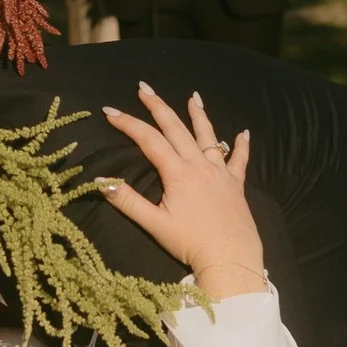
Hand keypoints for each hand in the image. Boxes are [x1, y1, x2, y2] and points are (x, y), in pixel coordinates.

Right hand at [97, 82, 267, 299]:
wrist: (230, 258)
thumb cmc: (190, 243)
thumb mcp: (154, 224)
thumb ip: (128, 201)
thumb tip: (103, 181)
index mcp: (178, 173)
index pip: (148, 140)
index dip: (128, 124)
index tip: (110, 110)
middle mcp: (200, 165)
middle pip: (176, 129)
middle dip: (158, 107)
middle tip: (144, 88)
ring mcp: (220, 173)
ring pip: (208, 137)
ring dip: (199, 115)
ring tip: (194, 96)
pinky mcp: (236, 185)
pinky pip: (240, 160)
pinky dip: (241, 146)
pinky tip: (243, 133)